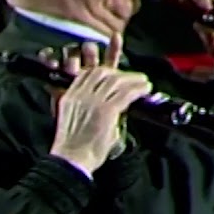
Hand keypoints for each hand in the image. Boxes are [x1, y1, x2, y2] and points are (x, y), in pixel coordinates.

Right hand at [47, 35, 151, 173]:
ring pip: (116, 80)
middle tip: (135, 75)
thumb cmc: (73, 150)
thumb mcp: (70, 123)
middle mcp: (79, 95)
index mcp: (68, 97)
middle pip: (101, 71)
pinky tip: (145, 89)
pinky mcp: (105, 110)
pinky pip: (125, 93)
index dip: (102, 60)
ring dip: (133, 80)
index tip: (114, 50)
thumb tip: (105, 106)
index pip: (86, 72)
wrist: (70, 162)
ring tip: (144, 82)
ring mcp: (92, 101)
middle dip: (120, 69)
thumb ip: (85, 109)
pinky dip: (137, 89)